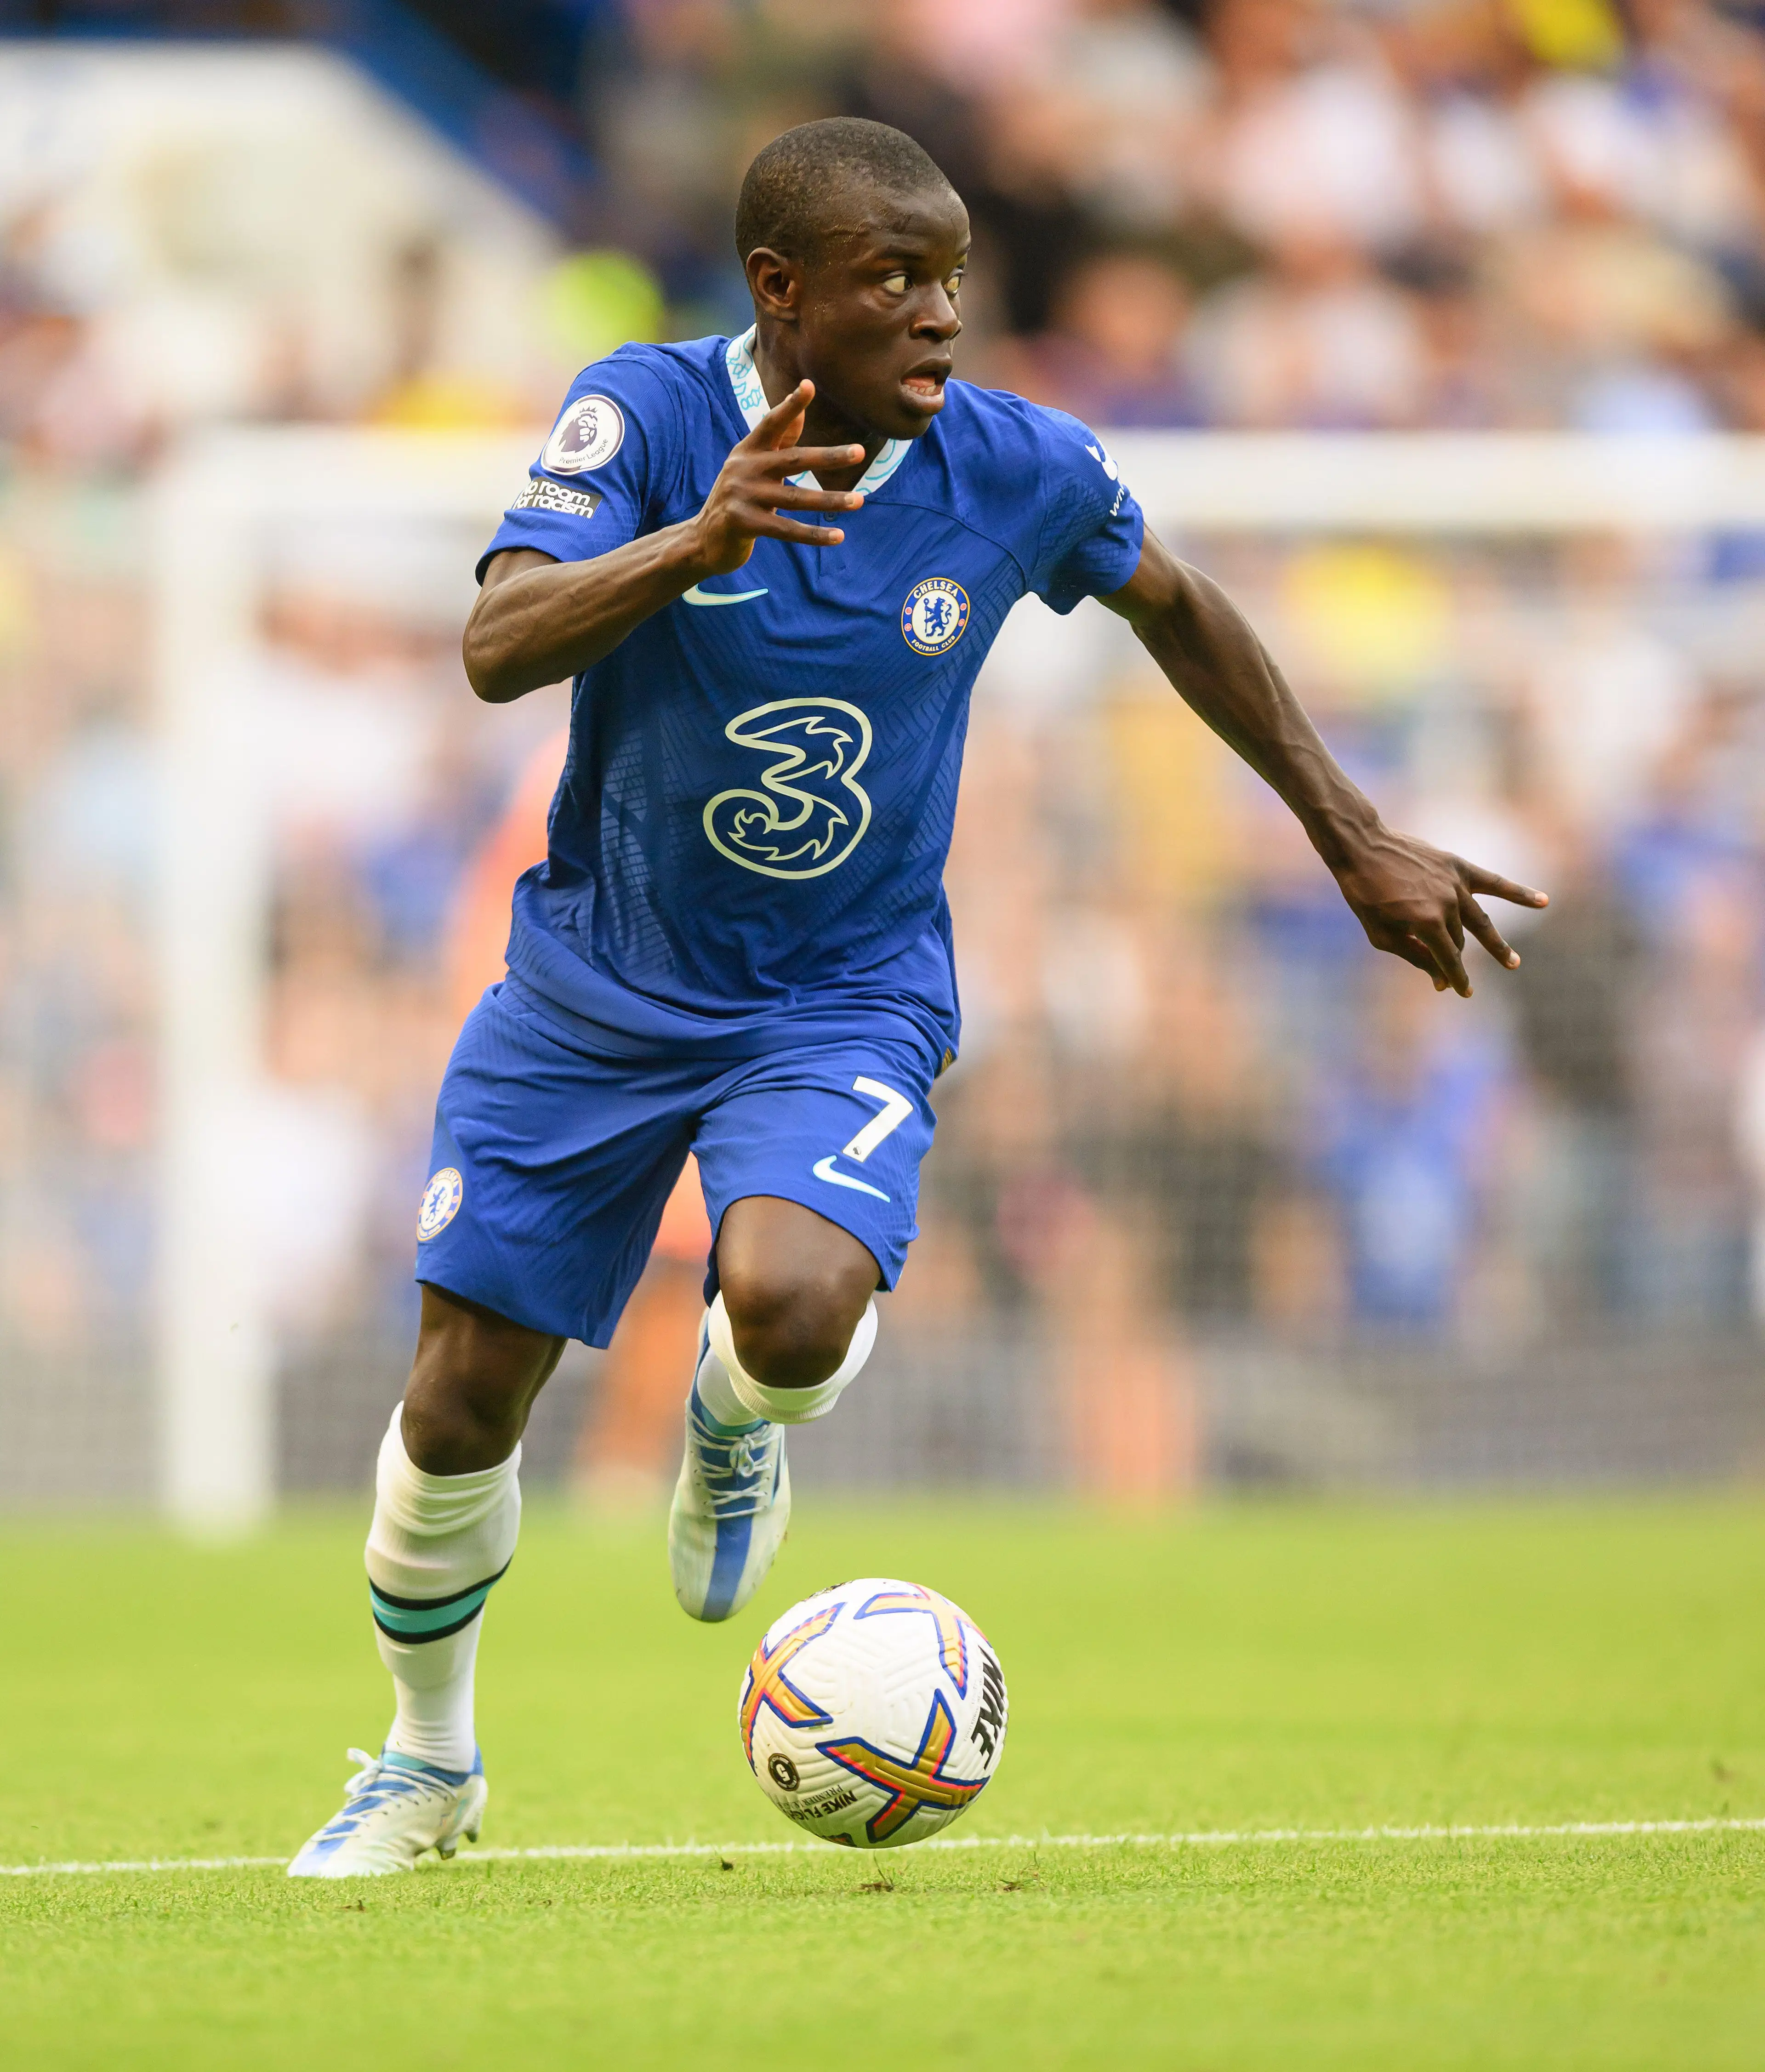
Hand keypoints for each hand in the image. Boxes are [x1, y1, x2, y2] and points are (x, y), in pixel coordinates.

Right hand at [688, 380, 866, 575]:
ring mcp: (742, 496)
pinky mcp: (744, 524)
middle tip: (859, 452)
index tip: (809, 387)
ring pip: (795, 498)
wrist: (703, 538)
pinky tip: (838, 536)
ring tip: (859, 500)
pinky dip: (814, 535)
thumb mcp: (753, 465)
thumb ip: (778, 441)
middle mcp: (744, 469)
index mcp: (748, 450)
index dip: (790, 406)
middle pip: (793, 460)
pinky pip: (787, 530)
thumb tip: (802, 410)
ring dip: (829, 500)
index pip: (771, 423)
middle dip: (828, 456)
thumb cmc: (739, 497)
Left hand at [1331, 823, 1548, 995]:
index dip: (1455, 978)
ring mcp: (1455, 885)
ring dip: (1496, 944)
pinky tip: (1544, 902)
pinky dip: (1520, 893)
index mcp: (1427, 924)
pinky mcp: (1458, 867)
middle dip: (1456, 961)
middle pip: (1460, 941)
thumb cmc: (1365, 895)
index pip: (1449, 960)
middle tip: (1461, 980)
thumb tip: (1442, 979)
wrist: (1362, 848)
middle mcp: (1447, 905)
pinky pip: (1495, 882)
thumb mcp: (1382, 935)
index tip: (1461, 992)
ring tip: (1513, 963)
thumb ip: (1415, 957)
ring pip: (1478, 921)